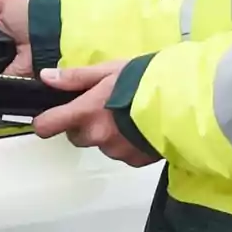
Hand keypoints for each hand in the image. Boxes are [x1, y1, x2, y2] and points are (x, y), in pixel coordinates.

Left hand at [32, 62, 157, 167]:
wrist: (187, 102)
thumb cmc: (146, 79)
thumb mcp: (109, 70)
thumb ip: (76, 77)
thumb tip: (46, 78)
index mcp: (86, 113)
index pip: (47, 126)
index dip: (45, 121)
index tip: (50, 117)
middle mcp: (97, 137)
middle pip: (76, 136)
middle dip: (84, 124)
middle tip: (104, 106)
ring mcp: (116, 152)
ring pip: (101, 144)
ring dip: (108, 134)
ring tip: (129, 114)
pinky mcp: (135, 161)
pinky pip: (122, 153)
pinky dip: (127, 143)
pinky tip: (141, 127)